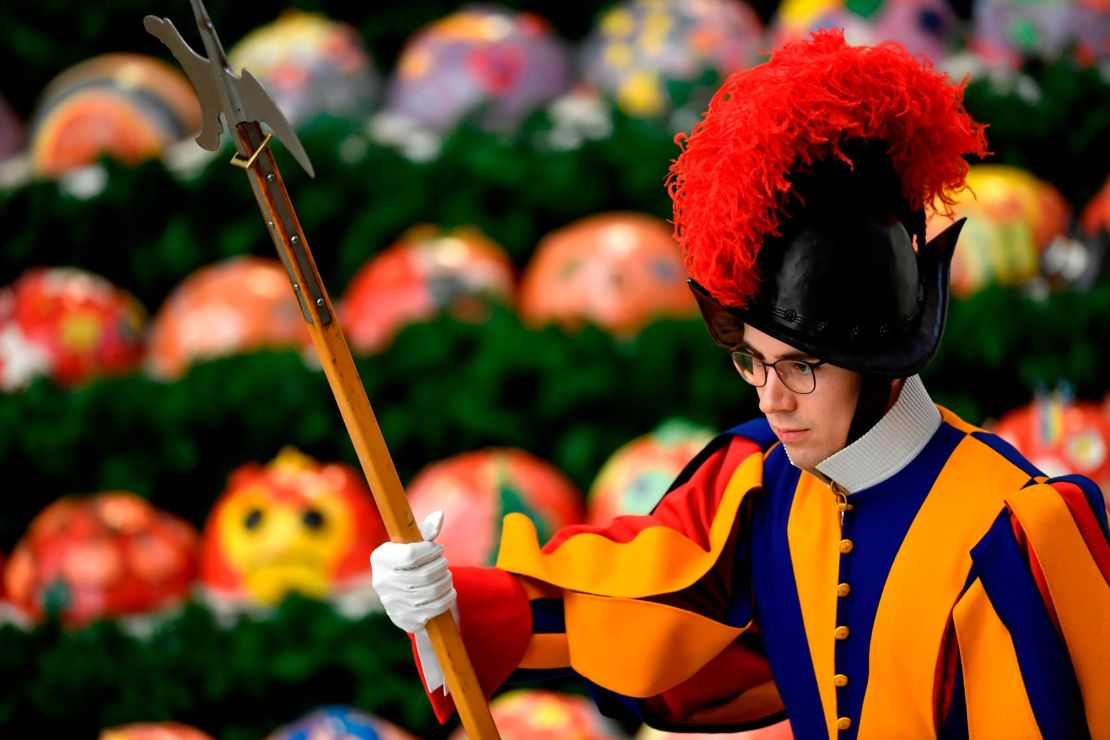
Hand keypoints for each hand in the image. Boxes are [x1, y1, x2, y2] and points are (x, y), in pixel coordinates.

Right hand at [371, 511, 455, 692]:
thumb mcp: (411, 545)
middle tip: (444, 562)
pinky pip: (435, 608)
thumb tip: (440, 515)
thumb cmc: (408, 563)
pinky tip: (448, 591)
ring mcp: (392, 603)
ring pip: (431, 591)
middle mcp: (381, 582)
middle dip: (441, 566)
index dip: (430, 551)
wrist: (400, 597)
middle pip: (424, 574)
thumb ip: (425, 531)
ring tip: (447, 575)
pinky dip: (447, 597)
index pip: (411, 554)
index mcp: (380, 558)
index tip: (437, 549)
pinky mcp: (405, 619)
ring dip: (446, 581)